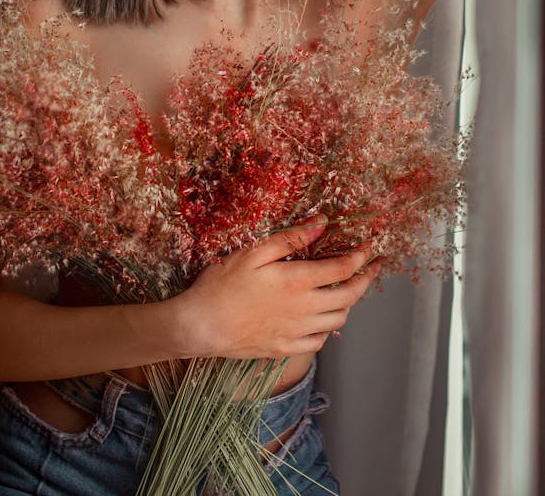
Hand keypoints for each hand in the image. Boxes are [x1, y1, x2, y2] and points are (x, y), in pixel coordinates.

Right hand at [175, 218, 379, 360]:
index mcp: (297, 281)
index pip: (343, 269)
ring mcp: (296, 332)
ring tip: (346, 290)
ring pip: (338, 320)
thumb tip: (321, 223)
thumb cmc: (222, 285)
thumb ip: (290, 238)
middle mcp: (304, 309)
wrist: (201, 326)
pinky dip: (327, 328)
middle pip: (349, 297)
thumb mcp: (253, 252)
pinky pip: (319, 341)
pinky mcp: (285, 348)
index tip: (370, 249)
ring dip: (348, 304)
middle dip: (365, 280)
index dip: (361, 258)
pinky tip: (320, 318)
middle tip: (372, 268)